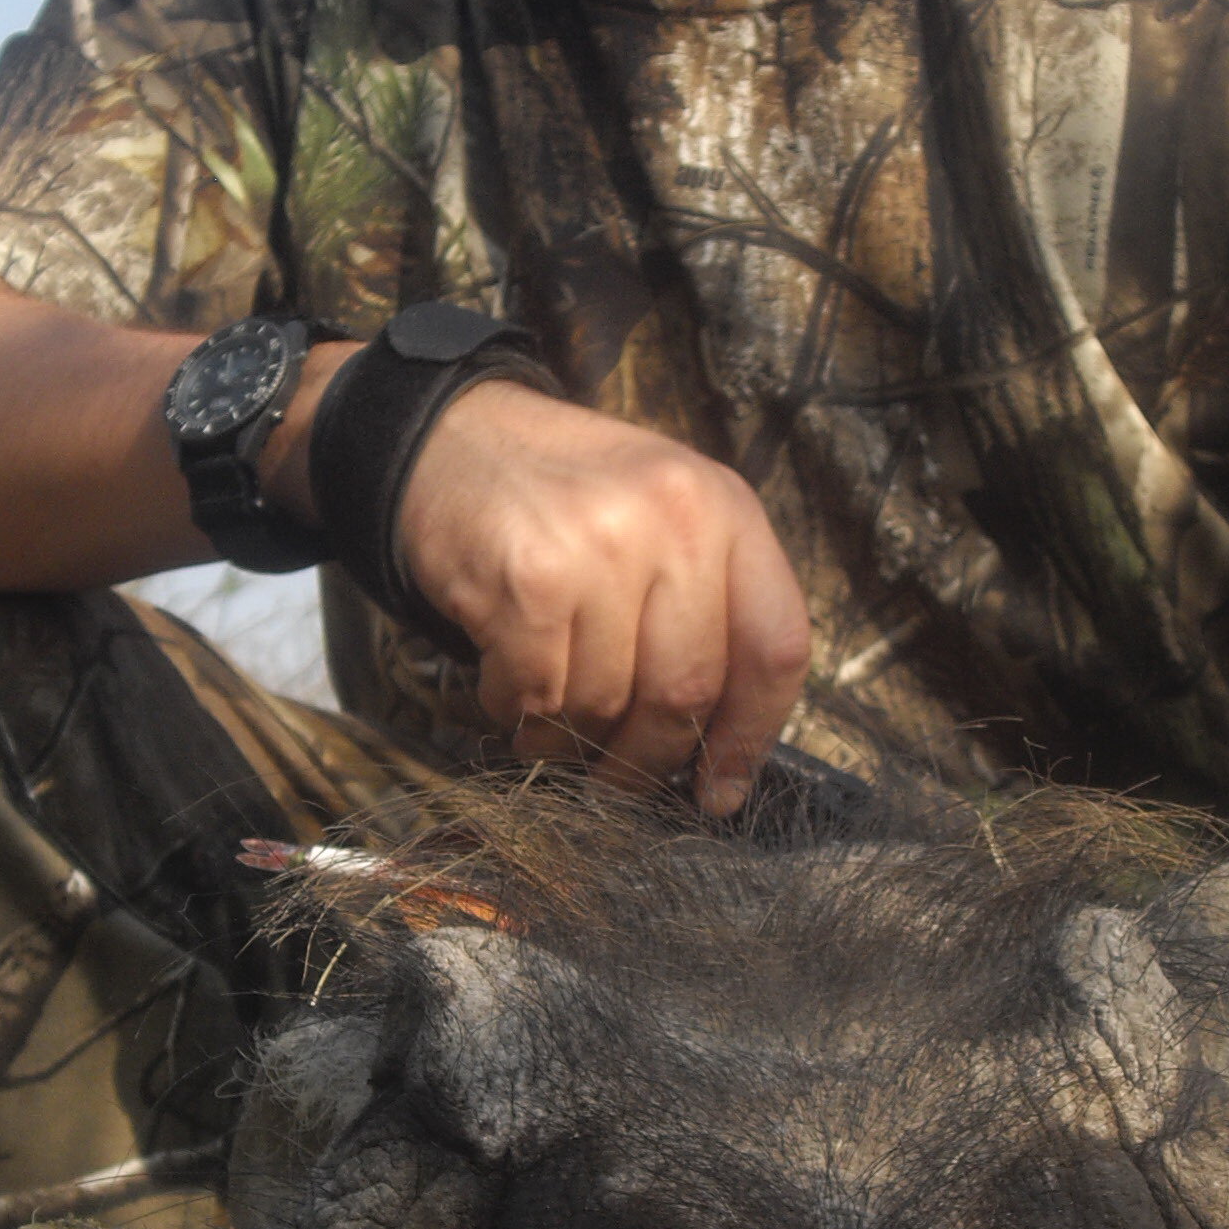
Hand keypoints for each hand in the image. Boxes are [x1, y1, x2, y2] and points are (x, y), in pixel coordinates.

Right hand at [384, 381, 812, 817]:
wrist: (452, 437)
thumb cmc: (566, 499)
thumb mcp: (664, 518)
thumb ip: (707, 611)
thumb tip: (723, 758)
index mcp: (727, 509)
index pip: (776, 647)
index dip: (751, 737)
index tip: (720, 791)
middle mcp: (677, 521)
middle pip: (690, 692)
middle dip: (649, 760)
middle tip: (619, 777)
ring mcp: (601, 547)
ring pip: (607, 706)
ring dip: (573, 742)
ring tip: (552, 726)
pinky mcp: (529, 580)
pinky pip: (538, 696)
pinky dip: (519, 717)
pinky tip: (508, 693)